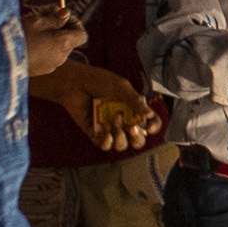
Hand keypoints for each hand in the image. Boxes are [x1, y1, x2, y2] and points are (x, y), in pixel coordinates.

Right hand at [21, 12, 84, 78]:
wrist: (1, 60)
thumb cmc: (21, 37)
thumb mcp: (38, 21)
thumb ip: (55, 18)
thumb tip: (66, 14)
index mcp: (64, 43)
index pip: (81, 34)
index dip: (74, 23)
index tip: (60, 15)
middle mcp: (61, 57)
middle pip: (68, 41)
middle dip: (59, 27)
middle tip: (43, 14)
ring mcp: (51, 66)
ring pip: (57, 48)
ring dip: (50, 37)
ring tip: (32, 27)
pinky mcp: (40, 71)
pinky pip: (47, 57)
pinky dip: (43, 48)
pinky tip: (28, 41)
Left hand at [40, 60, 159, 154]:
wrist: (74, 83)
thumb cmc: (98, 81)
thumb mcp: (120, 87)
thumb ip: (135, 100)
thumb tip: (149, 114)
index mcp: (133, 108)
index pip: (149, 122)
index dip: (153, 127)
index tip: (149, 127)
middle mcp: (123, 120)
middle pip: (138, 139)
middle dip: (137, 138)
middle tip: (132, 129)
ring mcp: (109, 128)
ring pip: (122, 145)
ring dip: (121, 138)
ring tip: (113, 123)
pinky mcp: (94, 133)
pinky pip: (104, 145)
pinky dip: (106, 142)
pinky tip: (105, 131)